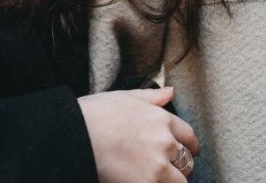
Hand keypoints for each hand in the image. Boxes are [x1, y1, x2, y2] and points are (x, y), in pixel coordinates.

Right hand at [78, 87, 199, 182]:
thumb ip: (150, 97)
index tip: (190, 151)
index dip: (190, 145)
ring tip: (156, 179)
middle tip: (170, 171)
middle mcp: (164, 143)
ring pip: (179, 181)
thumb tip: (171, 92)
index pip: (188, 135)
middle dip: (180, 166)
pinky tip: (141, 182)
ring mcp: (157, 166)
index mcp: (161, 119)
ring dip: (170, 181)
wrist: (76, 135)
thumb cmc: (93, 114)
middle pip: (186, 161)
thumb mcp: (123, 97)